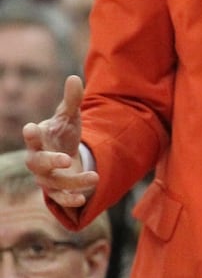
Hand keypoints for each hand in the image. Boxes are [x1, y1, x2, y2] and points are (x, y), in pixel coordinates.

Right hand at [22, 76, 98, 207]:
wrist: (64, 154)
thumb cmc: (63, 133)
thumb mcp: (70, 116)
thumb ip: (72, 100)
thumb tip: (74, 78)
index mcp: (39, 139)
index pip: (32, 137)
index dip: (31, 134)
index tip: (30, 128)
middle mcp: (37, 159)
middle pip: (38, 163)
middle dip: (50, 161)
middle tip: (66, 159)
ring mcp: (45, 177)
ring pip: (53, 183)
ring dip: (73, 181)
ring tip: (95, 177)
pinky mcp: (55, 190)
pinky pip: (59, 198)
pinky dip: (69, 200)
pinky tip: (82, 199)